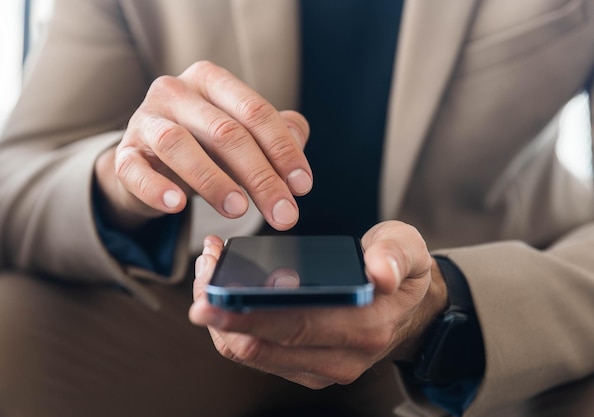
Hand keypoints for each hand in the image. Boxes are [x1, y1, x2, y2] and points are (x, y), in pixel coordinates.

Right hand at [94, 61, 311, 229]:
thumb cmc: (205, 145)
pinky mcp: (123, 153)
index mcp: (211, 81)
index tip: (302, 186)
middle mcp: (175, 91)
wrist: (150, 161)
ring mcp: (144, 120)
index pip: (255, 112)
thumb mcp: (243, 135)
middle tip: (283, 213)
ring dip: (214, 181)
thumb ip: (276, 133)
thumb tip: (298, 141)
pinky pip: (135, 170)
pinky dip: (156, 188)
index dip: (283, 150)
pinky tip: (177, 205)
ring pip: (179, 145)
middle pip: (225, 132)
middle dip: (260, 177)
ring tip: (239, 210)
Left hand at [189, 221, 447, 388]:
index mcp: (365, 327)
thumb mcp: (408, 249)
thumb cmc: (401, 273)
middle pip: (258, 345)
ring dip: (222, 315)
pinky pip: (256, 352)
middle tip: (205, 269)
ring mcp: (321, 368)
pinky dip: (234, 321)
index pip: (293, 328)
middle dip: (221, 309)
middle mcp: (341, 359)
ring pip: (249, 352)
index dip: (245, 315)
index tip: (208, 298)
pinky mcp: (305, 367)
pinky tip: (228, 288)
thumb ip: (395, 255)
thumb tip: (381, 274)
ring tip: (212, 271)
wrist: (412, 309)